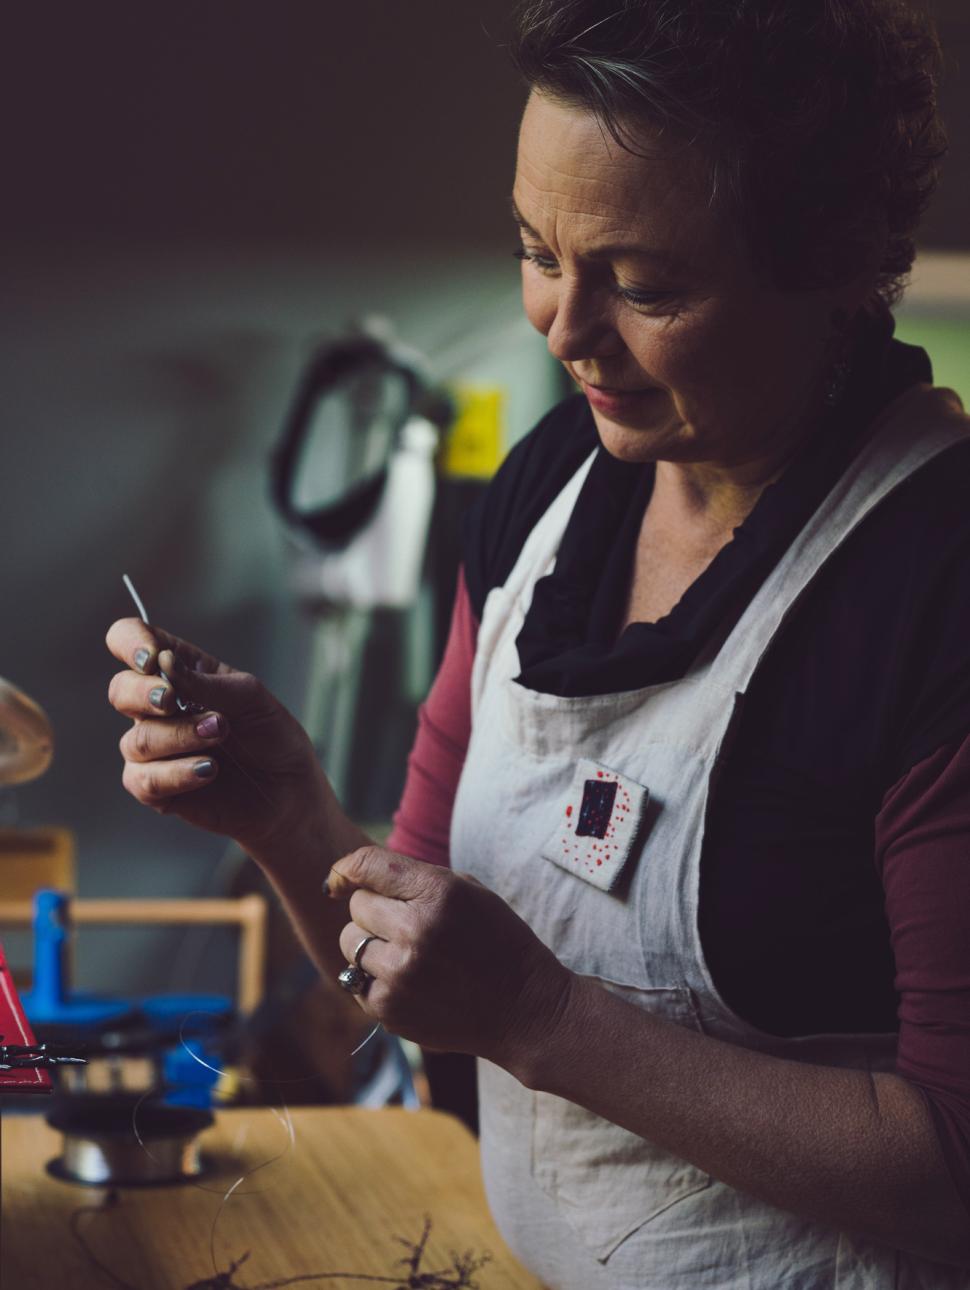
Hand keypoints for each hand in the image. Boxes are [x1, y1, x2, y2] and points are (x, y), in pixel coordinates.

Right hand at [106, 617, 323, 852]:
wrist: (290, 791)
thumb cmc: (272, 737)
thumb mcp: (251, 698)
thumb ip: (207, 682)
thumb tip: (164, 663)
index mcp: (179, 672)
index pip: (131, 641)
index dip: (132, 642)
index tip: (153, 660)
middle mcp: (160, 708)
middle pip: (120, 690)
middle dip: (145, 694)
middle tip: (174, 701)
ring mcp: (156, 748)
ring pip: (137, 740)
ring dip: (179, 735)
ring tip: (220, 734)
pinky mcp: (157, 787)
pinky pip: (143, 779)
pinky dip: (177, 773)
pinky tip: (209, 770)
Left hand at [330, 847, 573, 1067]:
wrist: (524, 1009)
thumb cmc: (496, 940)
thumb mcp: (467, 891)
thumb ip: (412, 877)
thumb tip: (350, 876)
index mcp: (438, 893)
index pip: (366, 865)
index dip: (346, 868)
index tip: (341, 878)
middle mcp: (415, 932)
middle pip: (357, 906)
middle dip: (375, 910)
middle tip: (405, 923)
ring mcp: (400, 975)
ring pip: (349, 943)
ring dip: (370, 943)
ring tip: (406, 952)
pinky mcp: (389, 1010)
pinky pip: (355, 980)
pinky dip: (374, 977)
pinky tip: (409, 980)